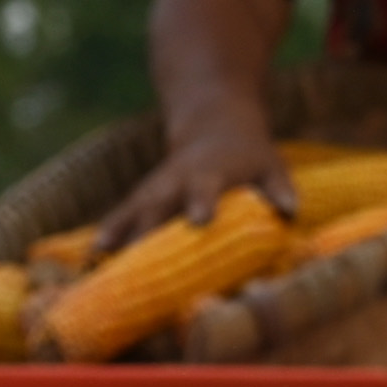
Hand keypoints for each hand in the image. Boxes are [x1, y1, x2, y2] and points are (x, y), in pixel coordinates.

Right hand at [99, 128, 294, 251]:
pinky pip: (124, 215)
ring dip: (121, 235)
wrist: (215, 123)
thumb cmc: (249, 154)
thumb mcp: (270, 164)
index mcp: (210, 173)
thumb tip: (290, 211)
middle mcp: (177, 180)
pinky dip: (111, 233)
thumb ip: (279, 187)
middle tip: (140, 263)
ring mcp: (157, 188)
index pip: (206, 187)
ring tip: (103, 261)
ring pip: (135, 211)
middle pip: (160, 205)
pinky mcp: (144, 196)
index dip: (202, 201)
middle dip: (149, 232)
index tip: (199, 221)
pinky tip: (96, 256)